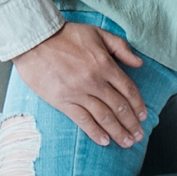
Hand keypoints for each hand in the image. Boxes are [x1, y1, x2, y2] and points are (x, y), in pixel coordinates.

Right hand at [10, 22, 147, 146]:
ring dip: (118, 132)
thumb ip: (120, 47)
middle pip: (119, 107)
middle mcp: (94, 81)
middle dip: (132, 124)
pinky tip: (104, 141)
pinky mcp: (62, 101)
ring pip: (104, 117)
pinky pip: (83, 120)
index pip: (128, 89)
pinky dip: (95, 132)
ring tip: (126, 142)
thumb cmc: (64, 35)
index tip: (143, 116)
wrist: (33, 40)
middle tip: (138, 136)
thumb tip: (139, 63)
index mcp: (104, 64)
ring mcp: (78, 92)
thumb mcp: (97, 33)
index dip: (138, 105)